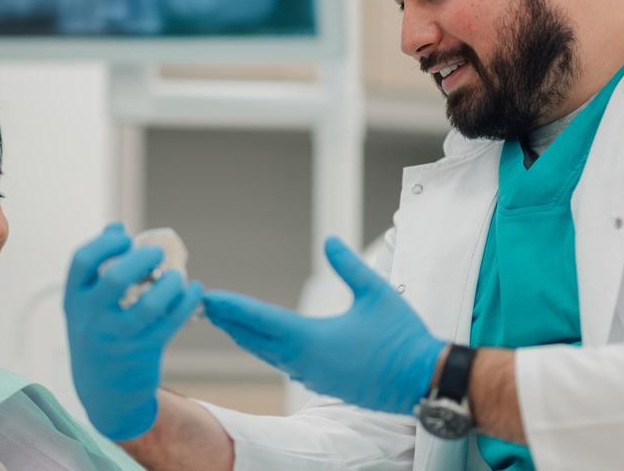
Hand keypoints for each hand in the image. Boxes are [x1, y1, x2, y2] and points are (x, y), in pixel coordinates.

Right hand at [64, 223, 202, 440]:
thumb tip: (115, 228)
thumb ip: (99, 269)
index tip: (125, 237)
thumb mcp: (88, 305)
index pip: (82, 261)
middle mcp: (91, 320)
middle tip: (156, 253)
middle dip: (141, 258)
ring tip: (178, 275)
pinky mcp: (143, 351)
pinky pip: (171, 323)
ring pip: (149, 306)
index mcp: (74, 301)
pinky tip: (193, 290)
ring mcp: (117, 338)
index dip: (106, 243)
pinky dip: (187, 302)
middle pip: (115, 280)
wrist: (104, 391)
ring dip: (171, 284)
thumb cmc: (98, 335)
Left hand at [203, 236, 444, 414]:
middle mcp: (304, 361)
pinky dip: (264, 348)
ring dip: (244, 335)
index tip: (209, 297)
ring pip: (267, 353)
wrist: (421, 382)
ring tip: (223, 320)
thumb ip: (349, 266)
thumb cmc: (402, 338)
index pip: (261, 319)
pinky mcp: (322, 382)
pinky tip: (260, 342)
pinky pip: (283, 363)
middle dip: (228, 320)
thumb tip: (329, 240)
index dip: (232, 306)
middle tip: (202, 304)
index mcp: (312, 339)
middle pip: (255, 338)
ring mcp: (312, 375)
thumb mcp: (377, 293)